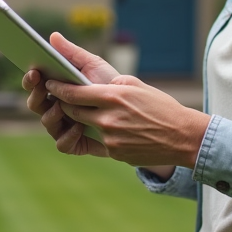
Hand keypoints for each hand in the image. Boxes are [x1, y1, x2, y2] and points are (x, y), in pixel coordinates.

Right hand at [23, 32, 116, 156]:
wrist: (134, 110)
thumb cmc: (110, 84)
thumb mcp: (93, 65)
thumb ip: (73, 53)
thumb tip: (53, 36)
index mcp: (57, 87)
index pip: (35, 83)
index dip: (30, 78)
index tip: (34, 72)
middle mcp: (56, 106)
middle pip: (35, 104)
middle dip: (35, 95)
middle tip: (44, 87)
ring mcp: (64, 125)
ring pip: (46, 122)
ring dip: (51, 114)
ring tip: (61, 106)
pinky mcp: (75, 143)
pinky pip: (63, 143)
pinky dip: (68, 135)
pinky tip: (78, 127)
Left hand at [24, 33, 209, 168]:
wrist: (182, 136)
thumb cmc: (160, 106)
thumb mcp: (136, 84)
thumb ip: (110, 81)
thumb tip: (87, 79)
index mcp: (113, 96)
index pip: (73, 92)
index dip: (57, 88)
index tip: (49, 84)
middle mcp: (107, 118)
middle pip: (72, 111)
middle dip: (63, 104)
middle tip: (59, 97)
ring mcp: (110, 138)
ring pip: (82, 126)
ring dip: (77, 119)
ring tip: (78, 111)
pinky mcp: (114, 153)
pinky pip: (97, 141)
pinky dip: (96, 132)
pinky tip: (102, 126)